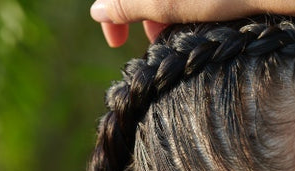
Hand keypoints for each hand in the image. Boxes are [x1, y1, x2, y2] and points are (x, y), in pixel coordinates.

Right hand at [89, 0, 273, 46]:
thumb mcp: (173, 2)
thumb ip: (130, 3)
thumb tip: (96, 11)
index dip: (113, 13)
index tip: (115, 41)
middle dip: (146, 17)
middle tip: (157, 43)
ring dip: (167, 17)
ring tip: (179, 38)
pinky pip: (190, 3)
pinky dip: (187, 10)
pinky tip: (198, 25)